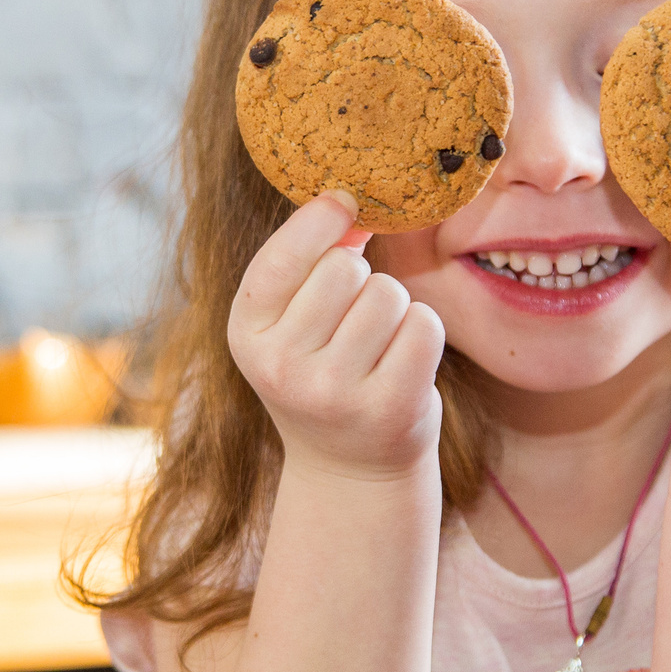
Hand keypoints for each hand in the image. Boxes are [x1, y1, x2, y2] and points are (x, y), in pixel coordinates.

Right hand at [228, 192, 446, 480]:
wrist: (349, 469)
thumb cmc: (320, 372)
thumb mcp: (286, 322)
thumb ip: (304, 262)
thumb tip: (349, 202)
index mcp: (245, 334)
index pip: (282, 256)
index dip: (321, 219)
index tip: (344, 202)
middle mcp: (282, 367)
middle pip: (344, 269)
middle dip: (360, 278)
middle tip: (354, 316)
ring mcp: (335, 392)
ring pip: (388, 294)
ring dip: (394, 306)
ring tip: (377, 342)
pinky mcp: (391, 407)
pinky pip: (425, 325)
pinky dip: (423, 331)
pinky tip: (403, 359)